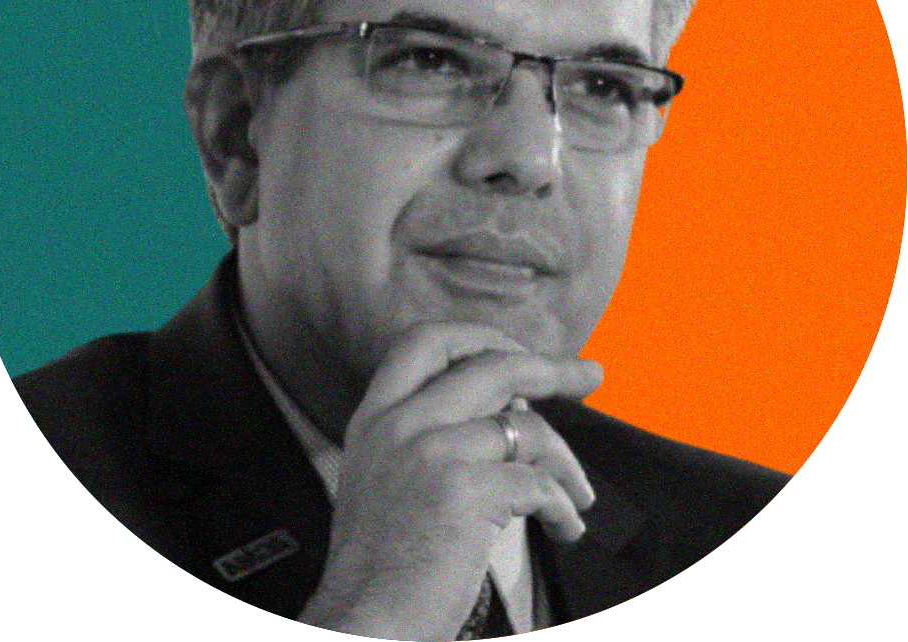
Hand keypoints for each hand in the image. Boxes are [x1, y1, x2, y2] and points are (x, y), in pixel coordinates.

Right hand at [298, 323, 602, 639]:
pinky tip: (566, 527)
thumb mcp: (384, 476)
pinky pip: (537, 482)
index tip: (517, 350)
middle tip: (587, 375)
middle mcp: (400, 423)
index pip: (425, 341)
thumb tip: (507, 410)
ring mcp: (430, 452)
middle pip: (489, 365)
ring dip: (567, 461)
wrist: (362, 623)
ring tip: (580, 495)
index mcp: (376, 417)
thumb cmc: (381, 564)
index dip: (479, 336)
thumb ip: (429, 434)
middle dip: (549, 368)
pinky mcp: (463, 491)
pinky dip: (563, 505)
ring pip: (526, 426)